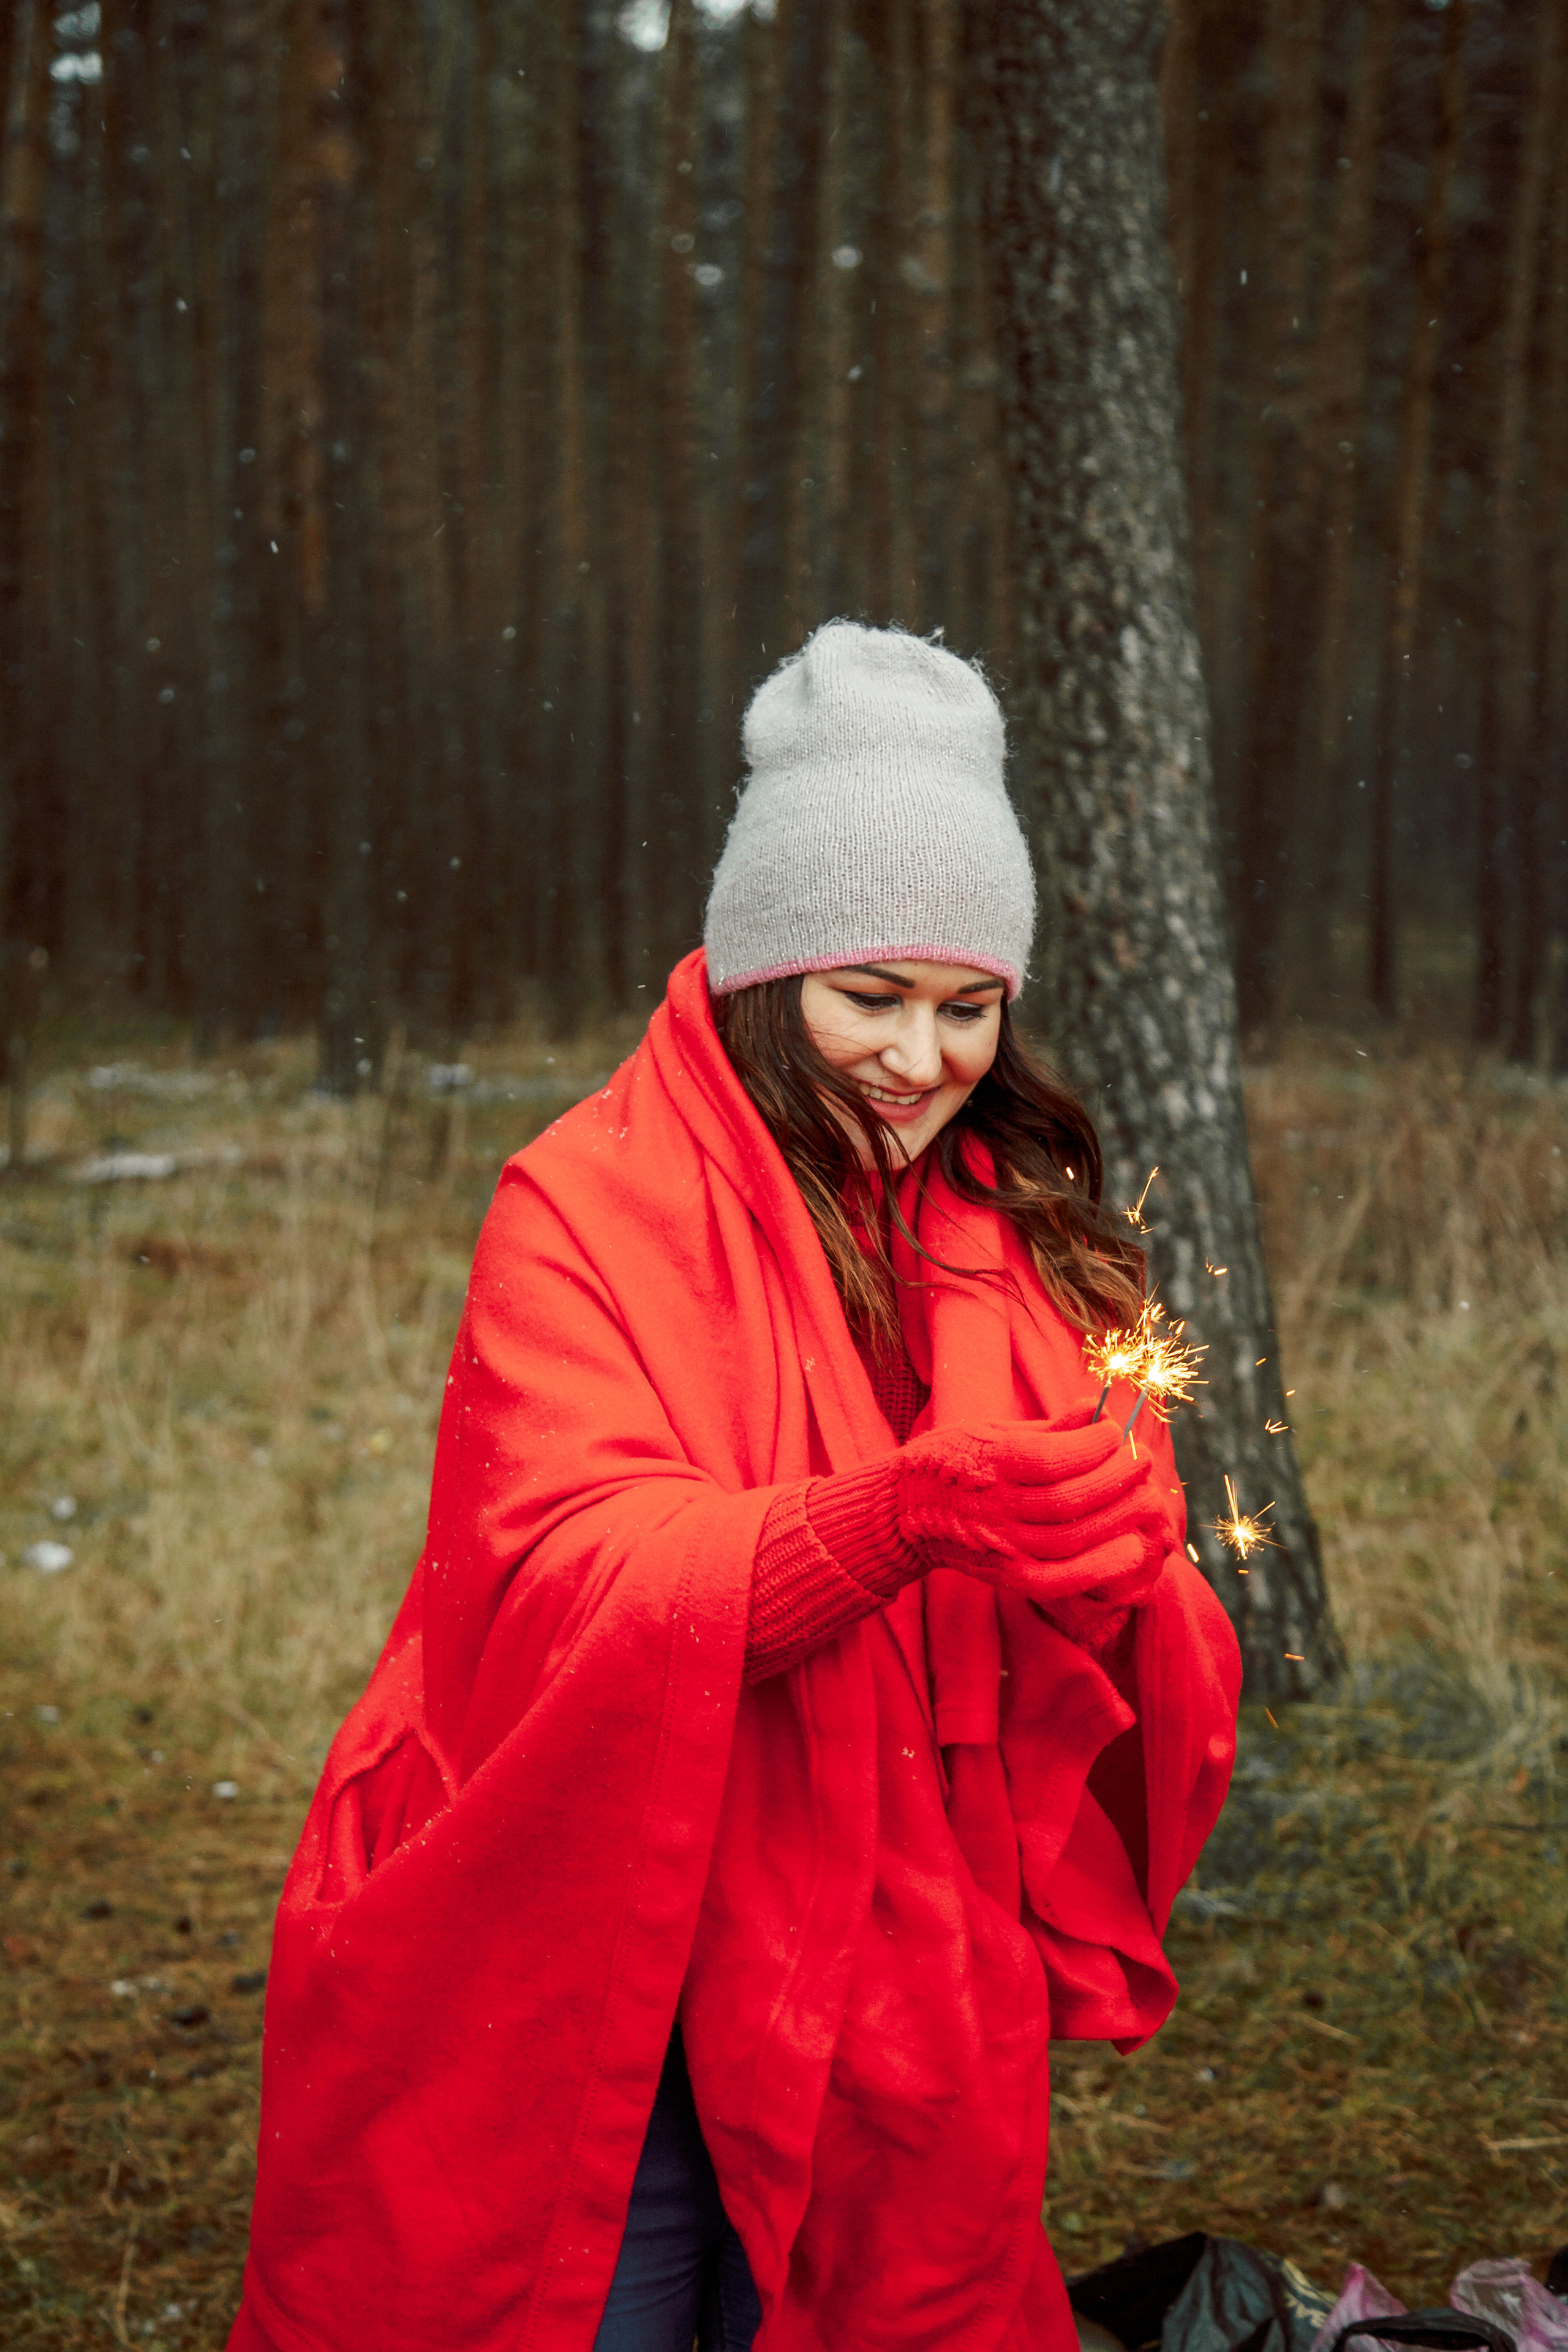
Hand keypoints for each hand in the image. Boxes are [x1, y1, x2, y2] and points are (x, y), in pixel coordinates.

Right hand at [896, 1407, 1168, 1605]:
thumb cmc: (953, 1459)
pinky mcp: (1008, 1577)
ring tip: (1145, 1495)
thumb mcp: (990, 1430)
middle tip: (1140, 1460)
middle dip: (1115, 1479)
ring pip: (1071, 1539)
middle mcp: (992, 1508)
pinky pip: (1059, 1580)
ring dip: (1118, 1517)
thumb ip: (1047, 1428)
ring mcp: (1000, 1546)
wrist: (903, 1511)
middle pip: (1069, 1501)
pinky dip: (1099, 1568)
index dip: (1093, 1446)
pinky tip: (1131, 1549)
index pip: (1051, 1459)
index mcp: (987, 1463)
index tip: (1114, 1432)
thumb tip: (1095, 1409)